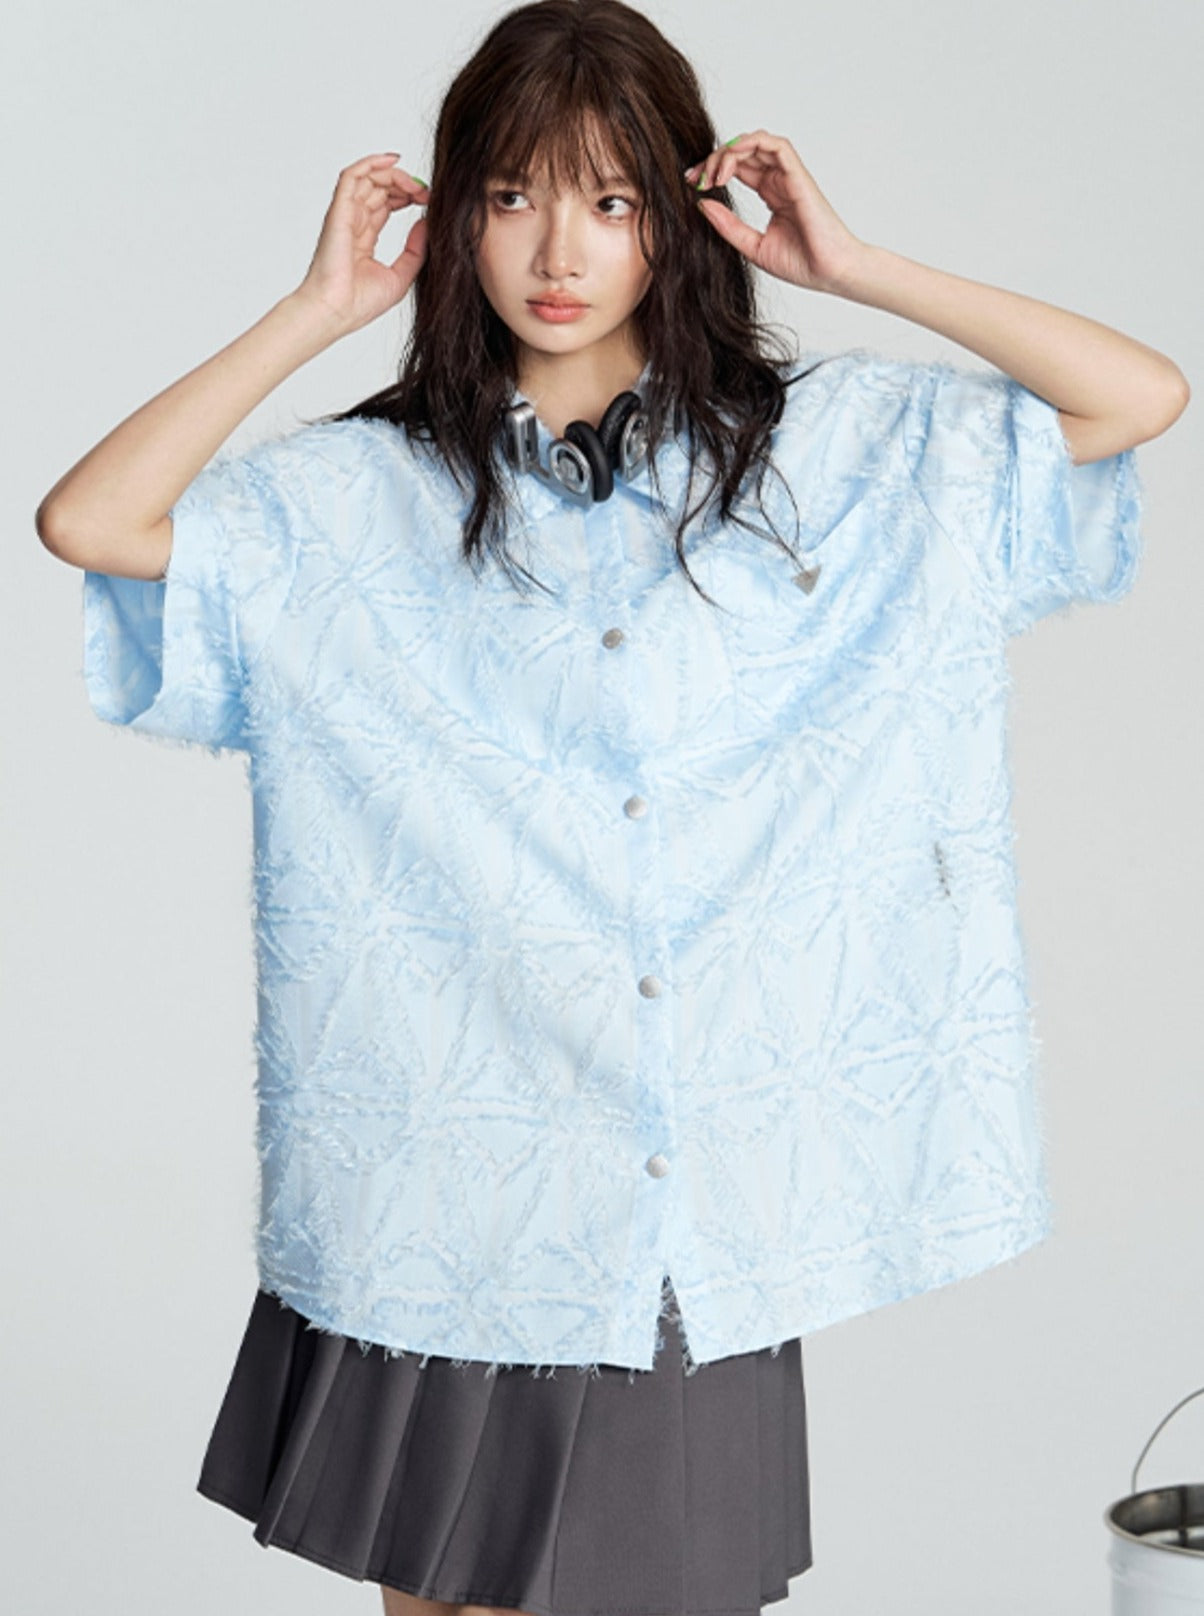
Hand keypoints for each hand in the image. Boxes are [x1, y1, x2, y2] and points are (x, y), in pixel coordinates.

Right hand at [293, 153, 429, 335]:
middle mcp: (353, 222)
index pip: (385, 204)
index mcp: (363, 238)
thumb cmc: (359, 303)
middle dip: (404, 184)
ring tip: (415, 184)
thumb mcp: (401, 276)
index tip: (428, 201)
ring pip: (368, 178)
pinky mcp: (339, 211)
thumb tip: (427, 223)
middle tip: (426, 192)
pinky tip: (394, 161)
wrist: (336, 311)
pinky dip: (371, 163)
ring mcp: (345, 215)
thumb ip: (415, 250)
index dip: (406, 196)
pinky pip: (352, 176)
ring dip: (394, 174)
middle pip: (378, 188)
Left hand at [685, 129, 867, 294]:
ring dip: (728, 151)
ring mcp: (789, 175)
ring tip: (712, 176)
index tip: (692, 183)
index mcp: (771, 194)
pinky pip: (774, 144)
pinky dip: (748, 145)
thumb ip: (728, 226)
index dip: (713, 169)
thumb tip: (702, 204)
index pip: (738, 167)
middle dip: (713, 159)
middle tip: (694, 178)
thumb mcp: (752, 246)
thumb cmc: (801, 264)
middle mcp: (779, 180)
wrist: (829, 272)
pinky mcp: (798, 175)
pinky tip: (728, 166)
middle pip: (742, 152)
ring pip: (754, 142)